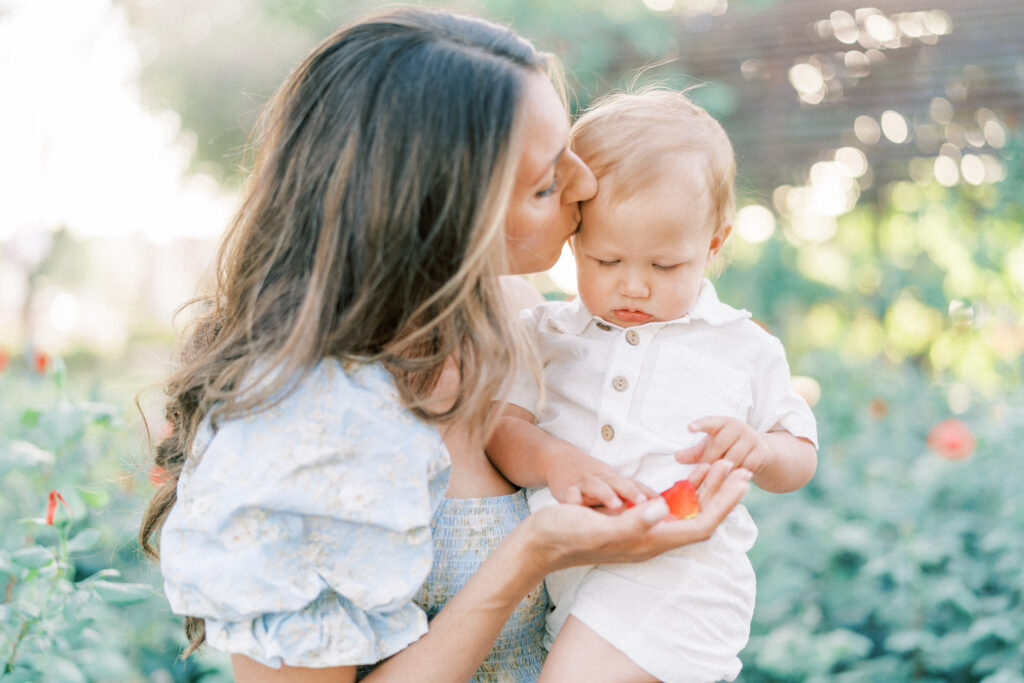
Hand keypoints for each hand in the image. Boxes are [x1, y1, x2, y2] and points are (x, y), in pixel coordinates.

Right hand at [525, 460, 750, 573]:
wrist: (537, 545)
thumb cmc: (563, 534)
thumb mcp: (596, 527)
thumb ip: (631, 522)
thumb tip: (662, 508)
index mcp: (648, 541)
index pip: (700, 526)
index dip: (724, 503)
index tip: (742, 480)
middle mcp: (650, 539)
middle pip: (699, 518)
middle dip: (722, 493)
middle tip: (742, 467)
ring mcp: (641, 533)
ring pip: (686, 512)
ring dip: (706, 489)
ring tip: (722, 466)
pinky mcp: (631, 524)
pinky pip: (669, 508)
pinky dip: (684, 491)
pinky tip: (688, 477)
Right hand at [546, 443, 655, 508]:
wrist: (559, 460)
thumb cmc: (593, 477)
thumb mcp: (613, 482)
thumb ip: (634, 494)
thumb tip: (660, 511)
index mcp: (616, 481)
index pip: (636, 485)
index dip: (649, 493)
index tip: (663, 504)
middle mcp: (603, 480)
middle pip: (619, 483)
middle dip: (632, 492)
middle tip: (645, 503)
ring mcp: (585, 484)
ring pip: (597, 487)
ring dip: (606, 495)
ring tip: (616, 505)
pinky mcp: (566, 490)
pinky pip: (569, 495)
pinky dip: (572, 501)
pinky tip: (576, 506)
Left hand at [675, 416, 772, 475]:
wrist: (761, 451)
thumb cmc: (729, 448)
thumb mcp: (711, 447)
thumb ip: (694, 453)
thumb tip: (677, 456)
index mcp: (722, 422)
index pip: (710, 422)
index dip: (700, 425)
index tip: (689, 428)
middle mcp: (738, 426)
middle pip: (718, 445)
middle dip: (708, 461)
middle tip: (702, 475)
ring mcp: (752, 438)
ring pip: (733, 458)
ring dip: (723, 471)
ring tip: (715, 480)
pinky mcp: (762, 451)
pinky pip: (747, 466)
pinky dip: (739, 475)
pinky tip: (733, 481)